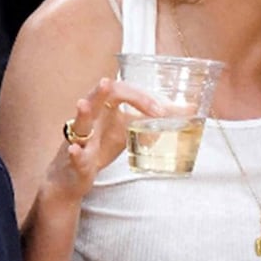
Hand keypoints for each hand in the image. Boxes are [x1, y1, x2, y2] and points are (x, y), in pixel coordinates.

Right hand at [45, 78, 162, 202]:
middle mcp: (90, 119)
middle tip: (109, 84)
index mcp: (104, 107)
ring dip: (82, 113)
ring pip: (78, 122)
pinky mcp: (73, 160)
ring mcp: (78, 139)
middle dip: (105, 91)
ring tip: (83, 104)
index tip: (161, 110)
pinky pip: (72, 154)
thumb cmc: (102, 144)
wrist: (76, 175)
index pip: (120, 90)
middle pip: (96, 98)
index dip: (141, 97)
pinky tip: (75, 150)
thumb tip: (188, 109)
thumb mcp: (129, 128)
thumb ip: (154, 118)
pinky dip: (75, 152)